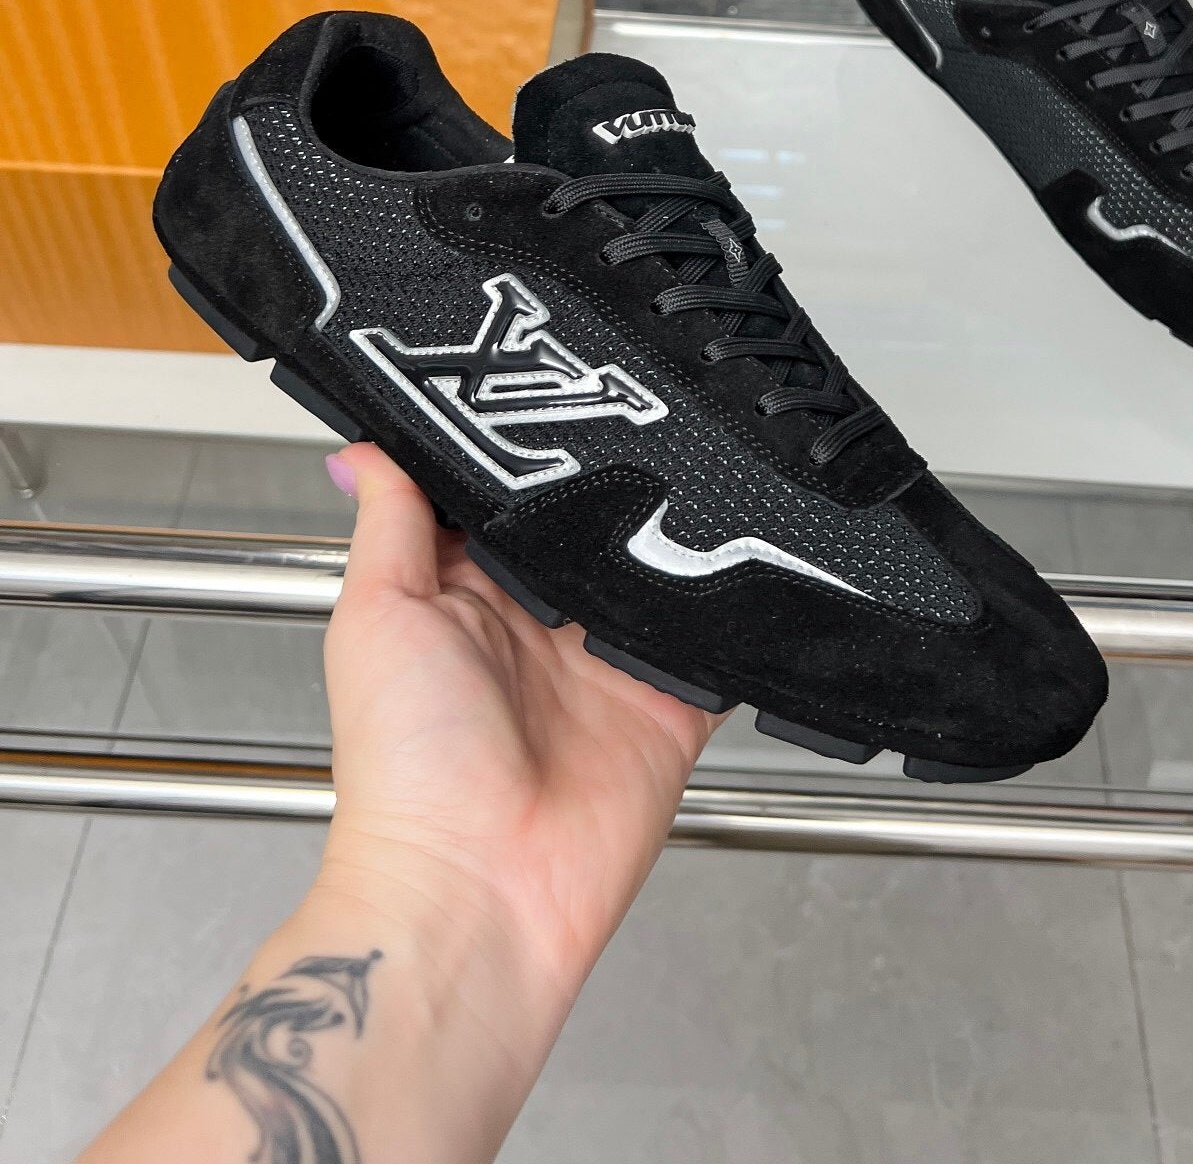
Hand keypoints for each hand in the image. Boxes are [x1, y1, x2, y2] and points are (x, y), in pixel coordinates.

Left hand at [319, 445, 721, 999]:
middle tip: (647, 418)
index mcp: (468, 594)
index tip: (555, 386)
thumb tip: (363, 450)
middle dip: (618, 487)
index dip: (531, 451)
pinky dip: (736, 616)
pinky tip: (746, 567)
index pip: (511, 501)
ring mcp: (607, 665)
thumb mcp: (378, 618)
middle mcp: (540, 625)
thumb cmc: (405, 770)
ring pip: (661, 574)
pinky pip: (717, 647)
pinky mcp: (668, 707)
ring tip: (700, 480)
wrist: (476, 890)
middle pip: (594, 530)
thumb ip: (391, 525)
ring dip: (679, 541)